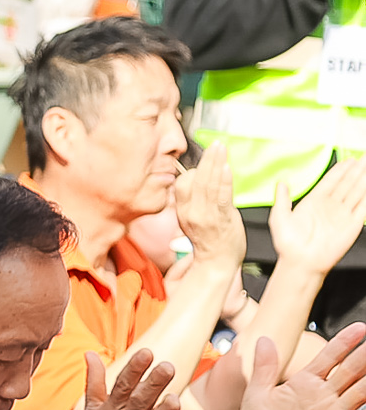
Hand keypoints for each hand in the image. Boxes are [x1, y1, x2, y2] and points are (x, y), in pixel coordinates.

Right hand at [171, 148, 245, 268]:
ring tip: (221, 148)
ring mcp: (205, 216)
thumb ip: (197, 201)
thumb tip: (203, 180)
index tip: (208, 160)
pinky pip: (221, 197)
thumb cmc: (210, 242)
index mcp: (183, 211)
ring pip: (207, 185)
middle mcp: (191, 212)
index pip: (182, 184)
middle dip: (206, 160)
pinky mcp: (220, 220)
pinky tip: (226, 168)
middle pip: (193, 180)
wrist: (217, 264)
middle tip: (215, 144)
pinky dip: (223, 181)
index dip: (195, 170)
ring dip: (215, 164)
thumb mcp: (194, 220)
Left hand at [234, 324, 365, 409]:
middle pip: (352, 370)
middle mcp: (325, 396)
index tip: (360, 327)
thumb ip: (265, 368)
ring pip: (363, 390)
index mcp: (306, 383)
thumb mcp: (257, 396)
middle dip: (365, 356)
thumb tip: (265, 338)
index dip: (345, 342)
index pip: (330, 357)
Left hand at [268, 156, 365, 275]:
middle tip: (365, 157)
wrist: (301, 263)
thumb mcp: (280, 217)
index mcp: (314, 202)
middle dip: (357, 170)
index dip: (340, 170)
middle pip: (347, 183)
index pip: (331, 181)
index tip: (349, 160)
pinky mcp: (352, 224)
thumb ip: (282, 199)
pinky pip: (363, 206)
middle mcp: (330, 206)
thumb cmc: (288, 244)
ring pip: (357, 192)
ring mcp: (342, 214)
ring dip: (364, 179)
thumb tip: (281, 183)